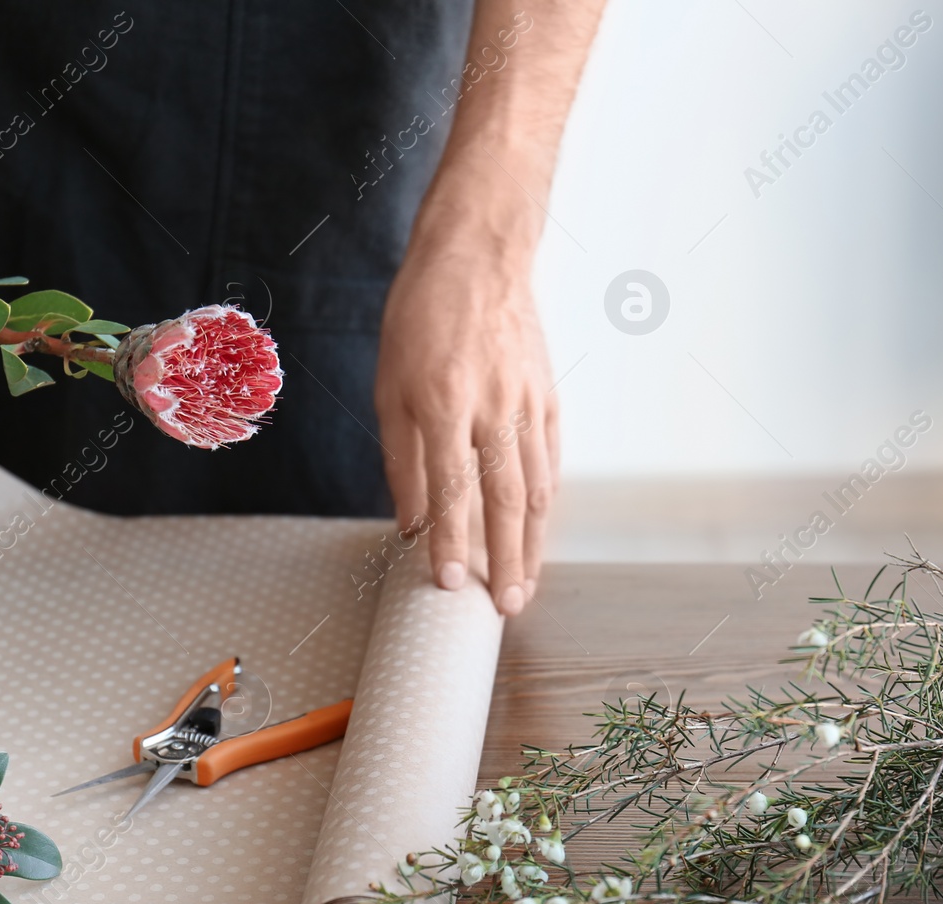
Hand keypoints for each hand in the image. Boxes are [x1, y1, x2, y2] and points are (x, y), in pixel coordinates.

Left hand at [376, 196, 558, 616]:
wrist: (478, 257)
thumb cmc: (420, 318)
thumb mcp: (390, 386)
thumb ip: (402, 458)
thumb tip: (411, 522)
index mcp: (445, 402)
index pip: (453, 490)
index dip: (453, 543)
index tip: (451, 585)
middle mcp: (493, 407)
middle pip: (506, 500)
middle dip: (506, 561)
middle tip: (507, 608)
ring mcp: (528, 402)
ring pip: (537, 486)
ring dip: (533, 543)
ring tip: (526, 585)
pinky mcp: (549, 396)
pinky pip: (551, 459)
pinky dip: (548, 501)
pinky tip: (540, 530)